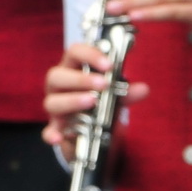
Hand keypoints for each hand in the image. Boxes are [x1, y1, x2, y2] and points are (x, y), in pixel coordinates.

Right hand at [42, 41, 149, 158]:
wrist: (92, 133)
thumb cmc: (99, 104)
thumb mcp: (114, 96)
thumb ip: (126, 92)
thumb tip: (143, 89)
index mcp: (72, 70)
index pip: (74, 53)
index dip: (89, 55)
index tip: (108, 64)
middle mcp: (59, 87)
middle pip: (56, 76)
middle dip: (80, 79)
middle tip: (103, 84)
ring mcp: (55, 108)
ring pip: (52, 102)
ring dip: (72, 101)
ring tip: (92, 102)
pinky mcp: (56, 129)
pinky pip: (49, 132)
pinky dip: (52, 134)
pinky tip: (60, 137)